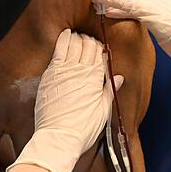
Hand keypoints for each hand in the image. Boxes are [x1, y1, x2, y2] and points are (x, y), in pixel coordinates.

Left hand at [7, 29, 123, 171]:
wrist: (59, 137)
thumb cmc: (83, 128)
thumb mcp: (103, 111)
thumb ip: (110, 90)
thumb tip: (119, 77)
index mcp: (96, 79)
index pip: (100, 54)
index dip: (101, 48)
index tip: (100, 47)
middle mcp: (81, 71)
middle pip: (88, 46)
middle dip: (90, 41)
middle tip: (89, 41)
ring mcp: (65, 70)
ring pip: (74, 44)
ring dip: (78, 38)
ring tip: (78, 36)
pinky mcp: (51, 74)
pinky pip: (58, 49)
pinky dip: (64, 39)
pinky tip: (66, 34)